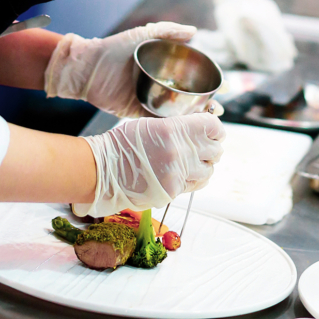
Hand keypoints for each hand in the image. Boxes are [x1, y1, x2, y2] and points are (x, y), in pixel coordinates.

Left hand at [44, 22, 223, 117]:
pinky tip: (186, 131)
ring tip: (206, 123)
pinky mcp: (139, 114)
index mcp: (164, 68)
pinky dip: (174, 128)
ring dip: (194, 120)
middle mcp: (161, 86)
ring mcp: (151, 101)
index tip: (223, 88)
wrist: (86, 69)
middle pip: (191, 98)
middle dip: (207, 106)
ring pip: (179, 113)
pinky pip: (160, 122)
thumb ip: (167, 31)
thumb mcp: (140, 36)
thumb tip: (194, 31)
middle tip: (217, 111)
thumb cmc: (112, 49)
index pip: (193, 77)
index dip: (210, 83)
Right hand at [72, 113, 225, 216]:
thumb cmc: (121, 145)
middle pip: (216, 150)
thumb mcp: (150, 126)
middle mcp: (180, 151)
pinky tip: (183, 177)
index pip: (213, 127)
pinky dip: (192, 181)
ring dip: (204, 167)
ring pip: (209, 171)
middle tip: (205, 150)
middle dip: (212, 150)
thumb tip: (197, 130)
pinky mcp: (173, 191)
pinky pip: (194, 186)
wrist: (102, 170)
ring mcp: (178, 173)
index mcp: (174, 129)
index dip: (216, 130)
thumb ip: (177, 128)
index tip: (214, 133)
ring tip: (192, 165)